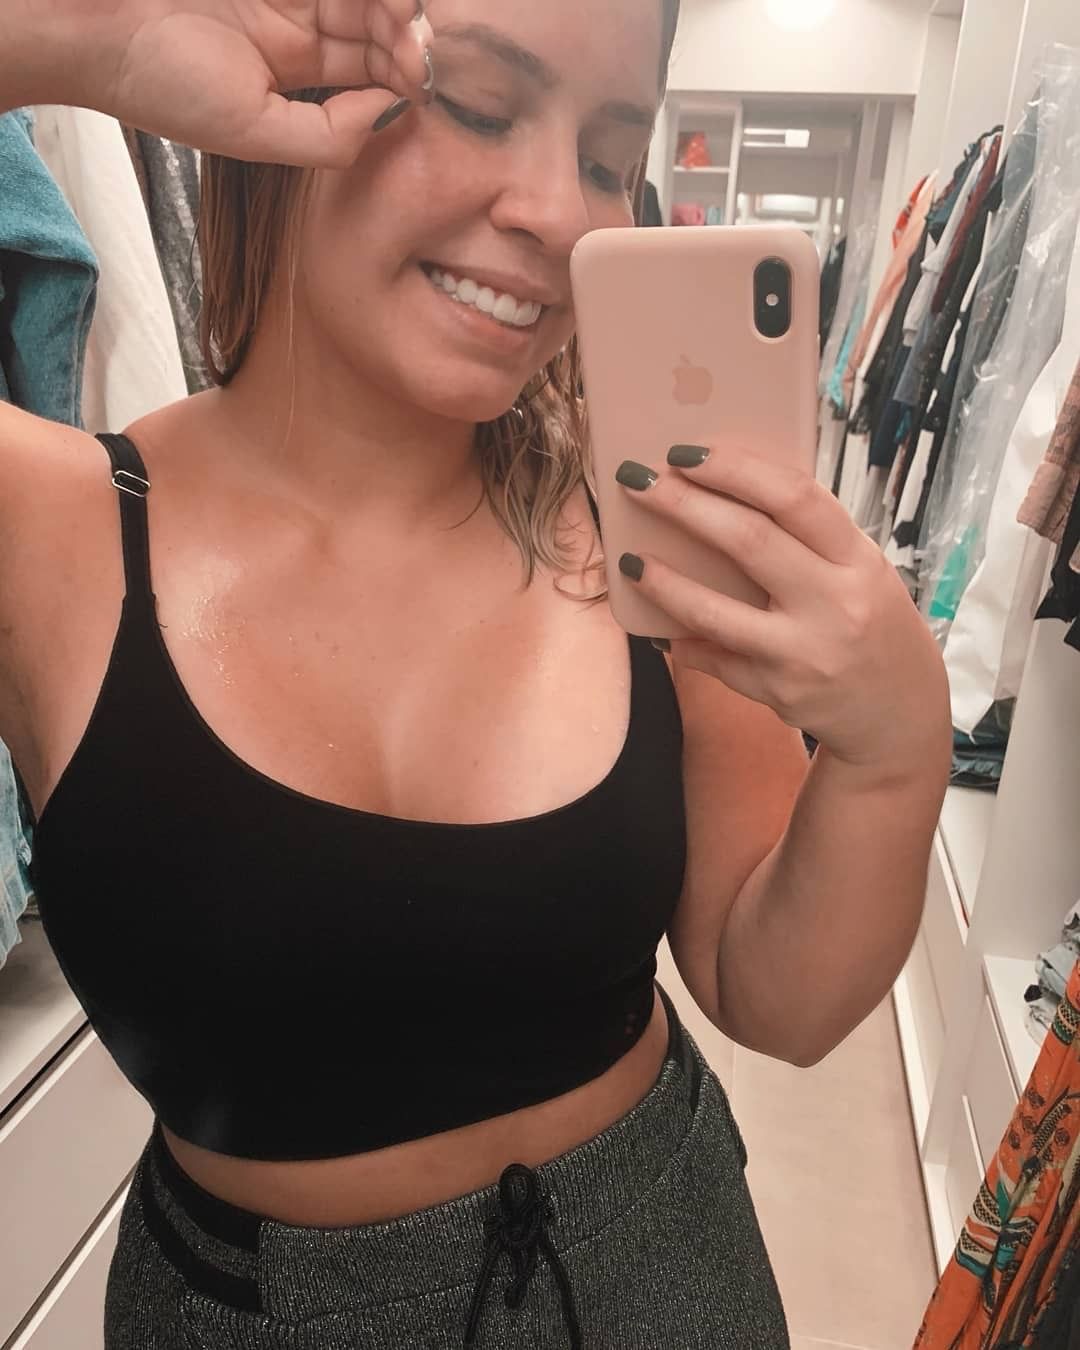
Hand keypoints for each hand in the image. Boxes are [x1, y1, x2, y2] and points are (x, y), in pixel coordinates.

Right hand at [6, 0, 431, 166]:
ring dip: (392, 1)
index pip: (372, 71)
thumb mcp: (255, 134)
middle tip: (419, 37)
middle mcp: (298, 27)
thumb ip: (328, 137)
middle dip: (408, 32)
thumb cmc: (164, 85)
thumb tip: (391, 112)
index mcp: (298, 75)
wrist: (95, 26)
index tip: (422, 75)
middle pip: (377, 23)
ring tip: (404, 10)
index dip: (404, 71)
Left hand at [615, 446, 951, 776]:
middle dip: (682, 505)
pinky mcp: (778, 694)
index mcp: (858, 560)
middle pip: (748, 540)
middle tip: (637, 480)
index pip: (794, 498)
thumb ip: (807, 538)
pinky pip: (715, 661)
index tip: (686, 452)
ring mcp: (804, 654)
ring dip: (663, 582)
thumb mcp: (860, 570)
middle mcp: (835, 604)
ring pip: (715, 612)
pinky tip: (657, 626)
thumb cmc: (870, 622)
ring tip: (628, 559)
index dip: (735, 469)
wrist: (899, 712)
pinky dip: (683, 641)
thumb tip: (722, 491)